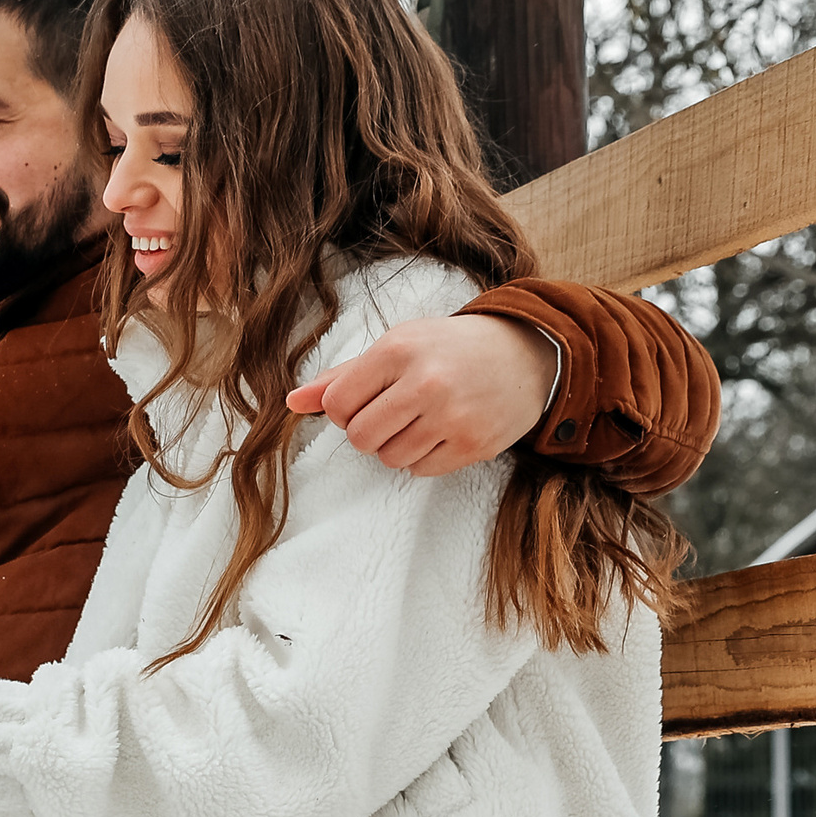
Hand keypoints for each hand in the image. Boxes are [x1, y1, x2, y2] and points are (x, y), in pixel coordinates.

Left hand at [286, 313, 556, 475]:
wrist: (524, 353)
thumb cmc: (448, 349)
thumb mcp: (396, 346)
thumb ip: (342, 376)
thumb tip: (291, 402)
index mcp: (397, 350)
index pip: (335, 405)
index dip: (342, 410)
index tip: (364, 401)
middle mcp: (425, 382)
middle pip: (359, 437)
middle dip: (366, 432)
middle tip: (390, 414)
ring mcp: (452, 416)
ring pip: (388, 458)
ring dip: (394, 446)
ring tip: (417, 421)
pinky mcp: (474, 444)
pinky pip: (420, 470)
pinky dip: (422, 458)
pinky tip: (439, 432)